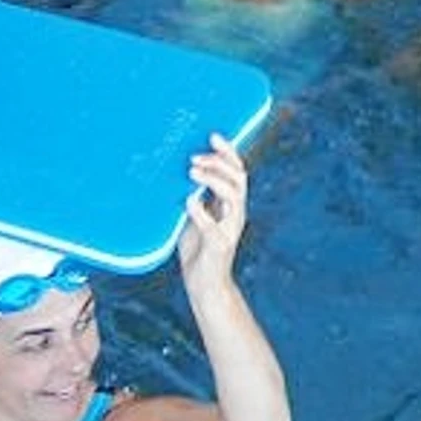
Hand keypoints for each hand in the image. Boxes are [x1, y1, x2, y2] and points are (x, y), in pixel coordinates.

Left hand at [177, 133, 247, 282]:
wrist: (205, 285)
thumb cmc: (198, 249)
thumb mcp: (196, 217)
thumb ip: (196, 198)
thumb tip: (182, 174)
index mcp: (230, 204)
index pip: (236, 170)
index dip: (228, 151)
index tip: (213, 135)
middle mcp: (235, 213)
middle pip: (238, 178)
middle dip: (219, 163)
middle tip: (194, 157)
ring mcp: (230, 228)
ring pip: (233, 196)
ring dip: (214, 180)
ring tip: (192, 172)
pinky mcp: (220, 244)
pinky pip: (212, 224)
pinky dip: (200, 210)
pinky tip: (188, 201)